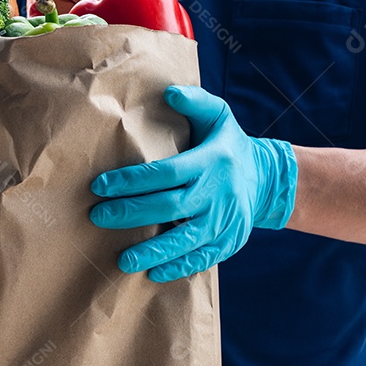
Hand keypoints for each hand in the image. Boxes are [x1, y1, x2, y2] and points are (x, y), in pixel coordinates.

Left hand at [89, 86, 297, 281]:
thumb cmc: (228, 145)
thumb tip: (169, 92)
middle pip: (170, 207)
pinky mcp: (229, 241)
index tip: (100, 186)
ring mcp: (225, 220)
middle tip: (99, 217)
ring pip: (186, 239)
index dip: (131, 181)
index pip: (165, 173)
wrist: (267, 179)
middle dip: (132, 214)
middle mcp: (218, 192)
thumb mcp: (218, 116)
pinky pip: (202, 258)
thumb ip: (194, 102)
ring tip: (123, 259)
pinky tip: (153, 273)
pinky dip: (178, 267)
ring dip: (153, 251)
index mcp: (210, 161)